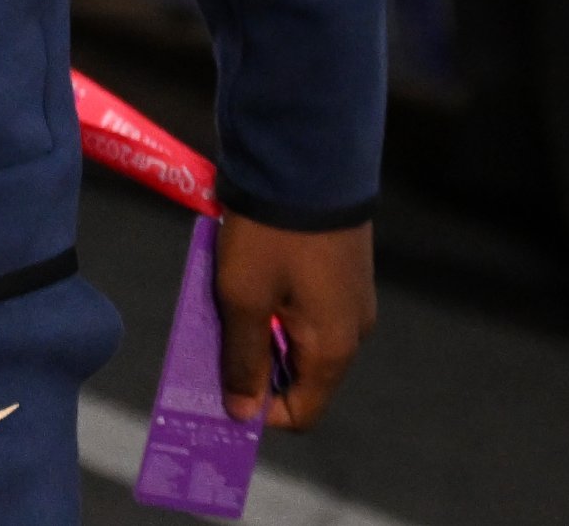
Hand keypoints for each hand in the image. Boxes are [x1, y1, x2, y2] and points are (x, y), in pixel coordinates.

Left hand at [215, 214, 372, 431]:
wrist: (307, 155)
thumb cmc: (271, 233)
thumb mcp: (243, 298)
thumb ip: (243, 359)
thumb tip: (244, 412)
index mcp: (334, 348)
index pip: (302, 413)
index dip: (259, 409)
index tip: (221, 385)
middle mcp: (352, 329)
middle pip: (301, 375)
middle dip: (256, 365)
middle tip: (215, 340)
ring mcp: (352, 296)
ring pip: (302, 336)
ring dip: (263, 329)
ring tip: (226, 300)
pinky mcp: (344, 267)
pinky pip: (309, 305)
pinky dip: (278, 302)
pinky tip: (249, 275)